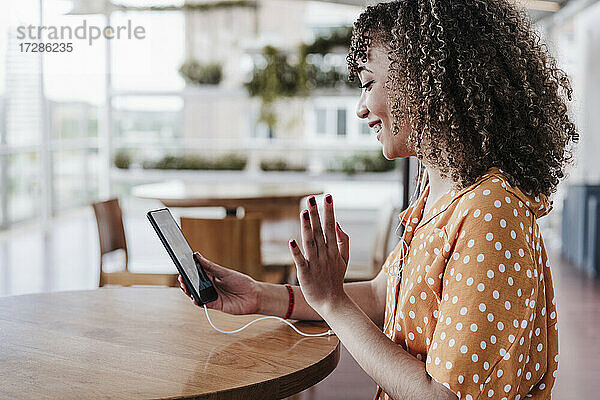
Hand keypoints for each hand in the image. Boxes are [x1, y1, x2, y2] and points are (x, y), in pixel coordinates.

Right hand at [178, 252, 260, 314]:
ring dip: (189, 292)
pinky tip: (194, 298)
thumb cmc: (241, 282)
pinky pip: (203, 303)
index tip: (182, 269)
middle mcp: (210, 286)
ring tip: (185, 287)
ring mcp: (212, 296)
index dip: (189, 272)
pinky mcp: (215, 304)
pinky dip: (198, 301)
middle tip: (181, 279)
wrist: (253, 296)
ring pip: (197, 294)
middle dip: (186, 282)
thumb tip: (197, 256)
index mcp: (212, 276)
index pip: (197, 274)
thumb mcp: (224, 272)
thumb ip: (210, 266)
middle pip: (195, 284)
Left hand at [288, 194, 349, 314]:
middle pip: (319, 231)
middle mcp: (324, 254)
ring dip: (307, 227)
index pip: (331, 226)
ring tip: (303, 212)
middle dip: (316, 214)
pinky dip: (296, 252)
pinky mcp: (305, 274)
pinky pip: (300, 261)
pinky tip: (291, 241)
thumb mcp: (345, 259)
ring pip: (310, 242)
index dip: (330, 211)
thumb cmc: (336, 279)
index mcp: (334, 250)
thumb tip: (338, 223)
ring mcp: (315, 264)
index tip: (328, 196)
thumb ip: (344, 241)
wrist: (332, 302)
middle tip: (312, 198)